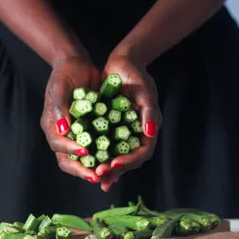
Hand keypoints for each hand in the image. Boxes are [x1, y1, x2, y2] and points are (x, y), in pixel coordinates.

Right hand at [40, 56, 102, 182]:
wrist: (77, 64)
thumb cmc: (66, 73)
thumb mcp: (60, 86)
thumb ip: (60, 108)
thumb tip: (62, 131)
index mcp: (51, 125)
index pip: (58, 145)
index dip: (70, 151)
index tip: (85, 152)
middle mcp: (62, 133)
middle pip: (67, 159)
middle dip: (81, 170)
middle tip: (97, 177)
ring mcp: (76, 133)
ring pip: (81, 159)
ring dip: (92, 168)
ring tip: (106, 175)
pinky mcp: (89, 130)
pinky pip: (94, 148)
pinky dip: (102, 157)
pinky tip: (114, 161)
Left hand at [96, 54, 161, 191]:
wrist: (123, 62)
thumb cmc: (135, 74)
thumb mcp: (144, 91)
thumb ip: (150, 113)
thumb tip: (150, 134)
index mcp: (149, 128)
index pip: (142, 152)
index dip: (129, 161)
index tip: (113, 164)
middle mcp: (137, 133)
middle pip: (129, 159)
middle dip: (115, 170)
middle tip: (100, 177)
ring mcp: (124, 131)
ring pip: (117, 155)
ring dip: (107, 168)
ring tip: (94, 177)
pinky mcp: (111, 127)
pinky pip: (106, 146)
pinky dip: (99, 155)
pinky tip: (87, 162)